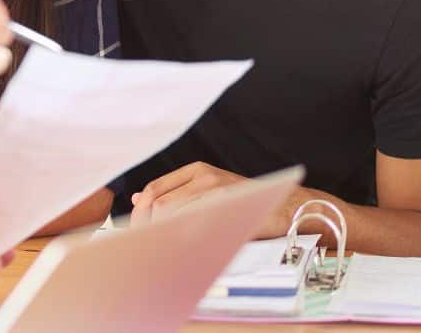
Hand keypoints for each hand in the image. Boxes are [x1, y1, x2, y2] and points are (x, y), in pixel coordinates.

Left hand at [130, 162, 291, 237]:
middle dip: (146, 225)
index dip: (140, 211)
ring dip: (161, 233)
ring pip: (173, 213)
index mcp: (195, 171)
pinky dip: (182, 236)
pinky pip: (195, 222)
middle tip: (143, 244)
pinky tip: (180, 247)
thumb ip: (175, 194)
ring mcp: (216, 189)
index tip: (134, 230)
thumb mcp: (208, 192)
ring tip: (158, 249)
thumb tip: (137, 199)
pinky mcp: (228, 206)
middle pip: (159, 202)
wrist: (286, 208)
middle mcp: (203, 176)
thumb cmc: (245, 204)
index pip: (153, 189)